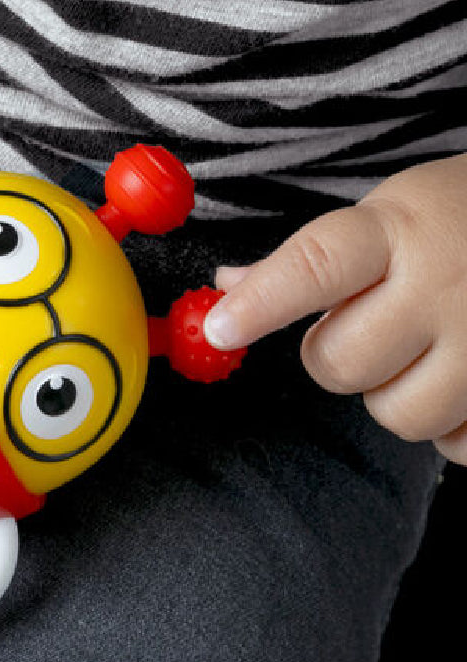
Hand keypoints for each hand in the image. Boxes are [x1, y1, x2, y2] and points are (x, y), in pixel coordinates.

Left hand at [203, 153, 466, 463]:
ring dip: (397, 393)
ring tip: (427, 351)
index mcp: (402, 231)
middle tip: (369, 325)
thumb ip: (312, 259)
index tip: (219, 329)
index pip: (317, 266)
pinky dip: (455, 426)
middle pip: (339, 364)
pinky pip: (458, 447)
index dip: (262, 302)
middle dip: (336, 354)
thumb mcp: (393, 213)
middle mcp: (448, 287)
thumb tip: (227, 286)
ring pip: (398, 414)